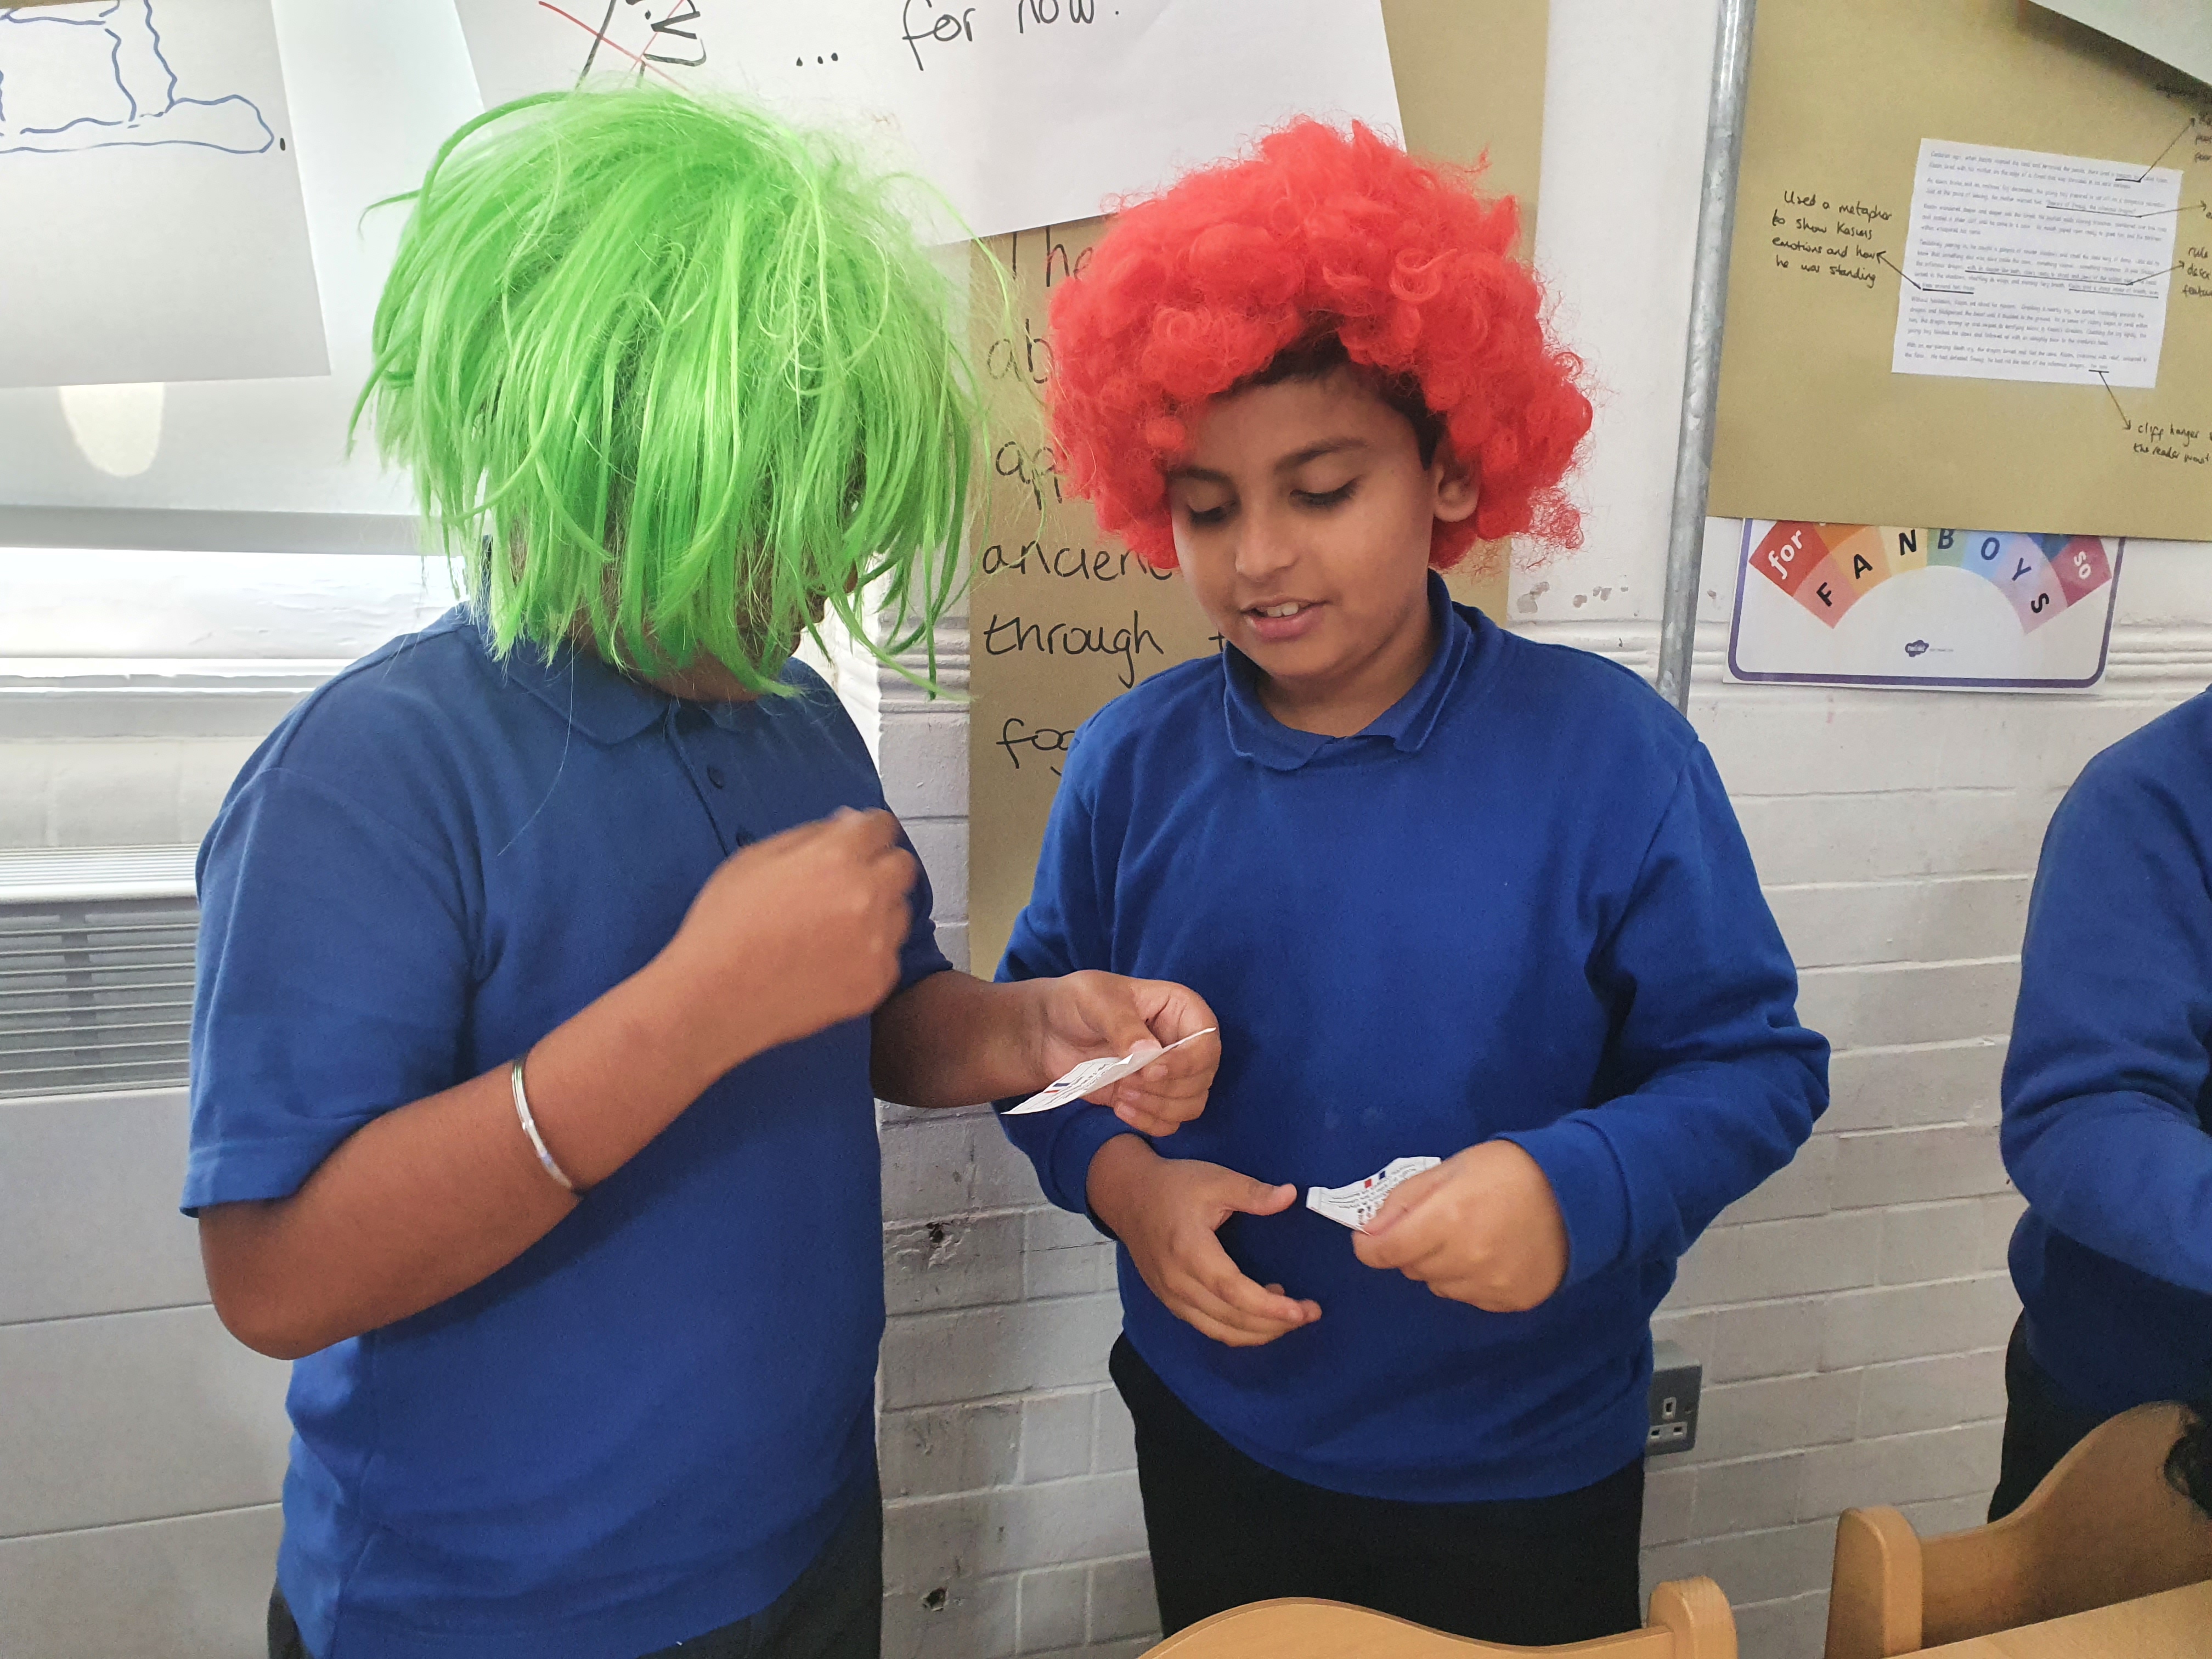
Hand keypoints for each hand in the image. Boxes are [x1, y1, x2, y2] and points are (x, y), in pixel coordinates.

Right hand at [659, 808, 916, 1065]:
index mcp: (836, 857)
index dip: (869, 830)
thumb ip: (809, 835)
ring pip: (900, 911)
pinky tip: (832, 959)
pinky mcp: (876, 981)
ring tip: (833, 926)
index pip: (881, 826)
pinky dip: (870, 952)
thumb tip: (847, 823)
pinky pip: (889, 955)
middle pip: (902, 866)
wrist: (716, 996)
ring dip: (879, 910)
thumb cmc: (725, 926)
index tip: (862, 839)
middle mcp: (867, 895)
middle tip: (848, 882)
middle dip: (880, 866)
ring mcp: (877, 942)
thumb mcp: (755, 859)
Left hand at [1029, 971, 1219, 1135]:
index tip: (1149, 1072)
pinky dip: (1149, 1122)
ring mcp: (1171, 1073)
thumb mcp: (1096, 1001)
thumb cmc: (1076, 1003)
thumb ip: (1122, 1025)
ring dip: (1158, 1107)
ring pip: (1191, 1104)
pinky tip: (1120, 1107)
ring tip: (1121, 1093)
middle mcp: (1184, 1042)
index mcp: (1181, 1009)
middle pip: (1203, 1078)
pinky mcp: (1152, 1097)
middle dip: (1166, 1088)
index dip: (1185, 1063)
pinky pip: (1170, 1121)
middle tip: (1126, 1082)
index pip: (1207, 1042)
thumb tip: (1149, 1053)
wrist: (1048, 1032)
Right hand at [1087, 1136, 1318, 1346]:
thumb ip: (1252, 1192)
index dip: (1270, 1308)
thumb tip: (1291, 1196)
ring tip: (1289, 1316)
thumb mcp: (1214, 1179)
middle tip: (1309, 1313)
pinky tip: (1259, 1313)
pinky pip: (1208, 1326)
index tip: (1303, 1310)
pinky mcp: (1171, 1300)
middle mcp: (1179, 1282)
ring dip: (1258, 1332)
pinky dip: (1237, 1329)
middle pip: (1231, 1320)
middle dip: (1275, 1324)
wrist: (1126, 1195)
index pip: (1235, 1292)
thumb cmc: (1171, 1186)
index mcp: (1190, 1251)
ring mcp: (1172, 1296)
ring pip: (1220, 1330)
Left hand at [1351, 1141, 1568, 1311]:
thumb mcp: (1449, 1168)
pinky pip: (1469, 1297)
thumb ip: (1404, 1200)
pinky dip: (1469, 1280)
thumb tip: (1369, 1232)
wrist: (1575, 1191)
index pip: (1385, 1252)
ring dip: (1441, 1266)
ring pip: (1438, 1286)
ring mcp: (1491, 1286)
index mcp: (1446, 1220)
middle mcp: (1466, 1260)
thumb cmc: (1506, 1171)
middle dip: (1412, 1248)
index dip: (1370, 1246)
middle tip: (1437, 1223)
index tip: (1371, 1238)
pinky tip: (1490, 1256)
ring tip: (1468, 1237)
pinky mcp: (1512, 1301)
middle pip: (1411, 1269)